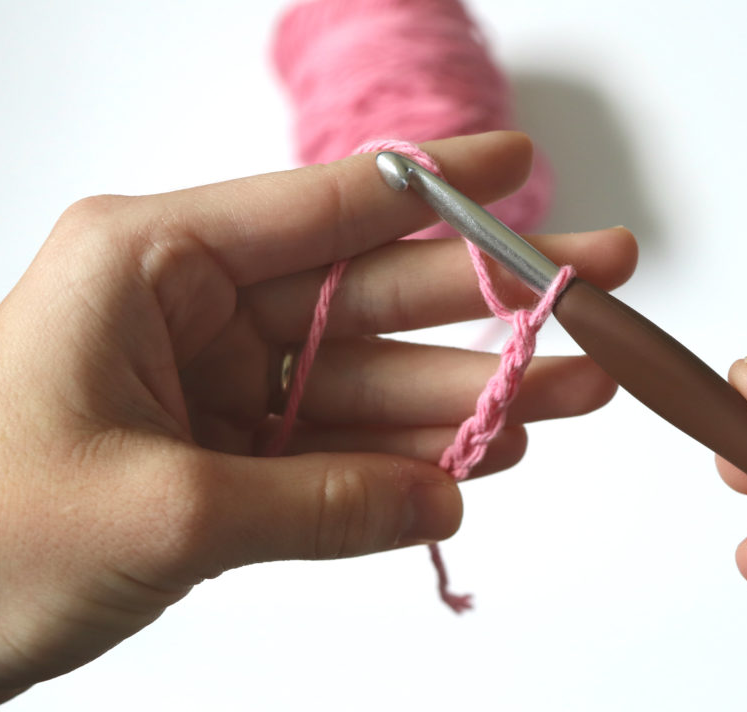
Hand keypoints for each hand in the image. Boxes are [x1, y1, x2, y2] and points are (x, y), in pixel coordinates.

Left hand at [0, 131, 637, 705]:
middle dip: (487, 304)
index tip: (521, 165)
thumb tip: (445, 497)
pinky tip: (483, 454)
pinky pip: (332, 449)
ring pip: (363, 382)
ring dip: (464, 395)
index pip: (324, 207)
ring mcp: (210, 386)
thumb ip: (318, 505)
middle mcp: (189, 310)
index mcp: (152, 264)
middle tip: (594, 299)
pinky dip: (403, 462)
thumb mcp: (160, 510)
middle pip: (368, 298)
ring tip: (570, 395)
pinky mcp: (218, 455)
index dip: (438, 188)